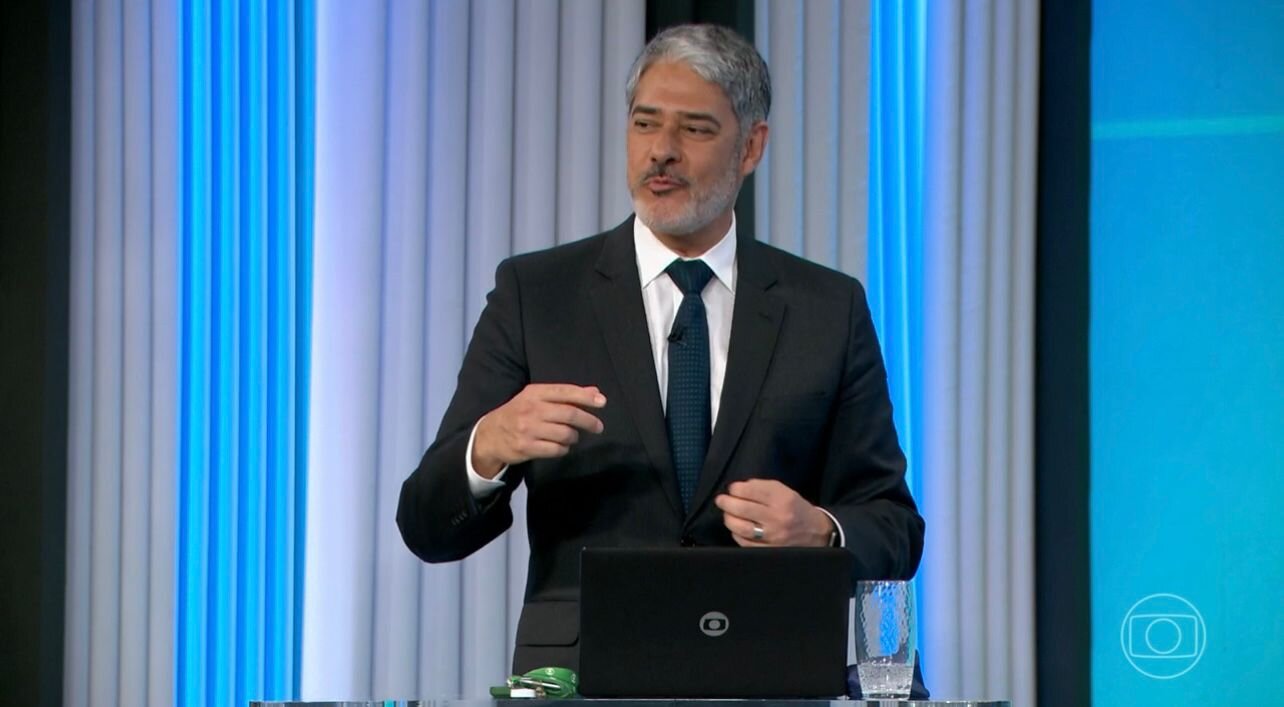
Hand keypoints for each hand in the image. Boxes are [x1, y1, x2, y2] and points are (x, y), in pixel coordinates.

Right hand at [471, 384, 606, 476]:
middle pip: (569, 414)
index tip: (602, 402)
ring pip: (565, 434)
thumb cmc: (519, 413)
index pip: (565, 392)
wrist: (490, 435)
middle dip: (588, 421)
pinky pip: (556, 450)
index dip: (586, 397)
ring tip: (572, 436)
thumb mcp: (537, 398)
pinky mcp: (526, 447)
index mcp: (534, 393)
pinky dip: (564, 449)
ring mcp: (528, 429)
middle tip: (598, 427)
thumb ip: (565, 395)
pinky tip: (561, 446)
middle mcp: (531, 409)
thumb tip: (595, 391)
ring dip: (574, 437)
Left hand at [714, 479, 834, 546]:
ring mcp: (773, 536)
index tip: (732, 489)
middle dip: (726, 503)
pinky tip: (736, 529)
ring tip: (727, 514)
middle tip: (721, 500)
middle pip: (742, 509)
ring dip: (729, 519)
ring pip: (741, 527)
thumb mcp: (784, 491)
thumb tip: (737, 488)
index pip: (751, 491)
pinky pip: (745, 544)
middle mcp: (778, 517)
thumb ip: (761, 487)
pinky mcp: (770, 550)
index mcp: (782, 499)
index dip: (735, 489)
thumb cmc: (796, 509)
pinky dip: (736, 535)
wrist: (817, 533)